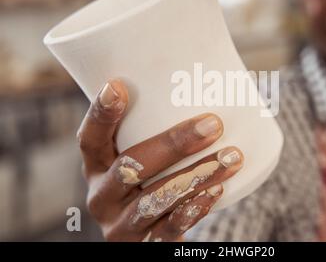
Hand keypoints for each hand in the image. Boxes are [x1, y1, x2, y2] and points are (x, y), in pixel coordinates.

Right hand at [77, 79, 243, 240]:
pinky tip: (217, 190)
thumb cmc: (152, 183)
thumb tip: (215, 85)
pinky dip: (195, 208)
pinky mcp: (143, 246)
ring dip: (197, 175)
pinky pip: (169, 229)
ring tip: (232, 156)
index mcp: (96, 168)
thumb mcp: (143, 161)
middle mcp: (101, 196)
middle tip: (214, 124)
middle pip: (131, 166)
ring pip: (156, 199)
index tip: (118, 86)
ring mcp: (120, 225)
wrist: (148, 237)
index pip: (90, 140)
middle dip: (174, 143)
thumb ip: (159, 133)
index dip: (100, 114)